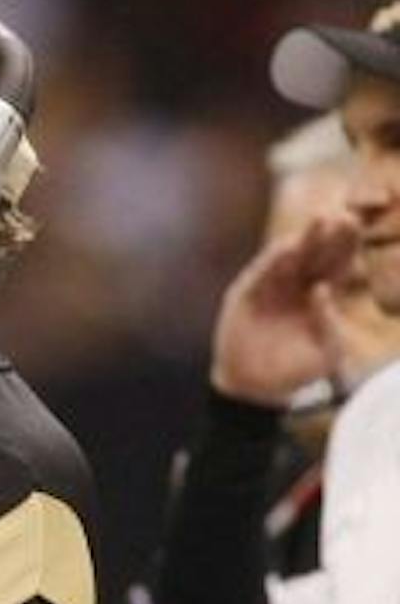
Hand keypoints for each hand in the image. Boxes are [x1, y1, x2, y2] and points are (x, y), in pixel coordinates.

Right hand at [211, 214, 360, 405]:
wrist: (255, 388)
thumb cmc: (295, 372)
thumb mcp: (326, 353)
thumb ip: (330, 324)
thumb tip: (324, 290)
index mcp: (321, 295)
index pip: (338, 263)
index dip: (347, 244)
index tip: (357, 225)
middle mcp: (297, 285)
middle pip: (317, 253)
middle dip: (331, 235)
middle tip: (345, 215)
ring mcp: (271, 288)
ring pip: (290, 257)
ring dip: (304, 238)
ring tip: (320, 219)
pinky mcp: (246, 295)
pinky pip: (261, 273)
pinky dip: (273, 260)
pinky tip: (288, 246)